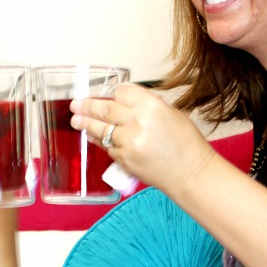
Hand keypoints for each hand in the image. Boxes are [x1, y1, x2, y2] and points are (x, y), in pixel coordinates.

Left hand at [70, 83, 215, 196]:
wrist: (191, 173)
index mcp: (151, 105)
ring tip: (76, 120)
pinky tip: (94, 137)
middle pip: (105, 109)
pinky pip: (107, 147)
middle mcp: (137, 121)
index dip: (112, 94)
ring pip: (101, 129)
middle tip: (75, 104)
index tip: (106, 95)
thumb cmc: (186, 144)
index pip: (122, 92)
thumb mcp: (172, 114)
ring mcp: (128, 141)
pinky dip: (100, 141)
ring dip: (86, 124)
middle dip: (87, 106)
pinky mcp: (123, 159)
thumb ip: (147, 106)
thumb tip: (126, 103)